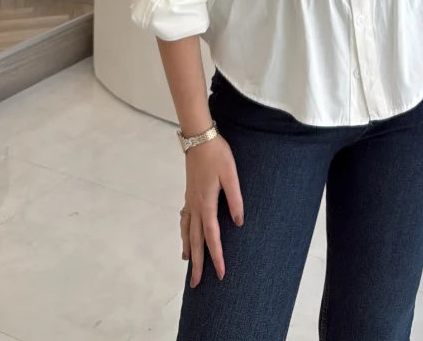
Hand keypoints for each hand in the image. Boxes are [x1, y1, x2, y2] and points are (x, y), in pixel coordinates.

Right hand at [180, 135, 244, 286]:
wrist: (199, 138)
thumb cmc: (217, 155)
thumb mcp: (231, 176)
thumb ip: (235, 199)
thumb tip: (239, 222)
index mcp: (206, 204)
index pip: (212, 237)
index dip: (217, 257)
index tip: (220, 275)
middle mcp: (195, 206)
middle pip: (195, 240)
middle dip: (197, 263)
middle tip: (196, 284)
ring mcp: (190, 200)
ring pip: (187, 231)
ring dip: (188, 249)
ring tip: (188, 264)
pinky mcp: (189, 193)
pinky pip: (184, 219)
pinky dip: (184, 231)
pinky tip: (184, 233)